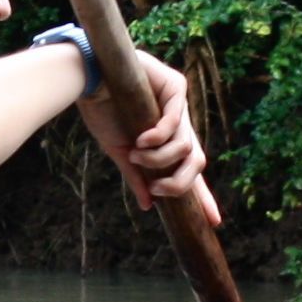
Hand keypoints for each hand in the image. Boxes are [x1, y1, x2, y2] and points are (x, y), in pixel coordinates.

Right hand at [79, 49, 214, 220]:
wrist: (87, 80)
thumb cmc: (101, 112)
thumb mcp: (121, 152)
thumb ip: (137, 177)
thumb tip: (148, 206)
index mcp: (167, 139)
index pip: (190, 169)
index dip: (203, 196)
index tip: (214, 221)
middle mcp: (178, 123)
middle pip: (197, 162)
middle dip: (180, 182)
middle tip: (158, 188)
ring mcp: (179, 104)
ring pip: (186, 147)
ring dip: (158, 158)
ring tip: (136, 154)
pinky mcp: (175, 86)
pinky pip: (176, 123)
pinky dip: (158, 137)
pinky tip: (141, 139)